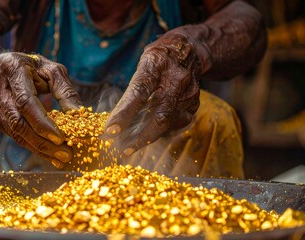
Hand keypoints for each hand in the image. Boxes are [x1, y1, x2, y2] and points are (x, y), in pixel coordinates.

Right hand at [0, 53, 80, 167]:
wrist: (1, 68)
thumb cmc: (33, 67)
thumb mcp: (52, 70)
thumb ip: (65, 90)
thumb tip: (79, 114)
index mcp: (13, 68)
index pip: (25, 101)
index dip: (41, 122)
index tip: (60, 137)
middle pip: (18, 121)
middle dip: (43, 141)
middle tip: (66, 154)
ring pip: (16, 133)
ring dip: (39, 148)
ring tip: (61, 158)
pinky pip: (15, 136)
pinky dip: (34, 147)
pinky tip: (50, 155)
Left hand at [104, 35, 199, 155]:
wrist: (191, 50)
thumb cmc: (160, 59)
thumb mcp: (143, 64)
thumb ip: (133, 89)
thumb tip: (116, 119)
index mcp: (157, 65)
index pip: (139, 91)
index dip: (125, 113)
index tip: (111, 130)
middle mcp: (176, 80)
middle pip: (159, 116)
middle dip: (138, 137)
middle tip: (120, 148)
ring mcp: (188, 94)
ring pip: (167, 124)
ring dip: (146, 137)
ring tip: (128, 145)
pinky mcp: (194, 105)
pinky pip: (175, 125)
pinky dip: (159, 132)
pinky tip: (147, 135)